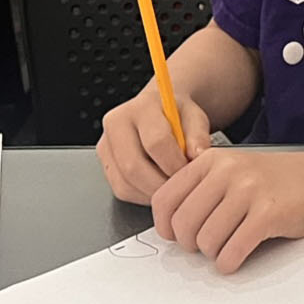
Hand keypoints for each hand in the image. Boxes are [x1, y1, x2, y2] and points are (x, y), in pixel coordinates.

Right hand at [96, 81, 211, 203]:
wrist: (161, 113)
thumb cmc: (177, 116)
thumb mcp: (195, 117)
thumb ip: (198, 135)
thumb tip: (198, 155)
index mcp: (142, 107)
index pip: (156, 142)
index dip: (175, 163)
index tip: (189, 171)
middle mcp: (116, 124)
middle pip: (133, 167)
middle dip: (161, 184)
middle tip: (180, 185)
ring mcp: (106, 145)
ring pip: (125, 183)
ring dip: (152, 192)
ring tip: (171, 185)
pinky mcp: (105, 164)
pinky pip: (121, 190)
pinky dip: (142, 195)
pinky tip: (158, 185)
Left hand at [151, 148, 303, 274]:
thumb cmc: (276, 181)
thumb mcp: (233, 171)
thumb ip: (201, 189)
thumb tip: (170, 227)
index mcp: (212, 160)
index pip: (165, 198)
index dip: (164, 226)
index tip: (175, 236)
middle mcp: (227, 171)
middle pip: (183, 223)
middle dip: (190, 244)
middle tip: (205, 245)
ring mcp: (249, 191)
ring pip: (206, 240)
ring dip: (212, 254)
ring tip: (226, 248)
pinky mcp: (268, 214)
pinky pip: (232, 251)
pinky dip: (229, 262)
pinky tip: (236, 258)